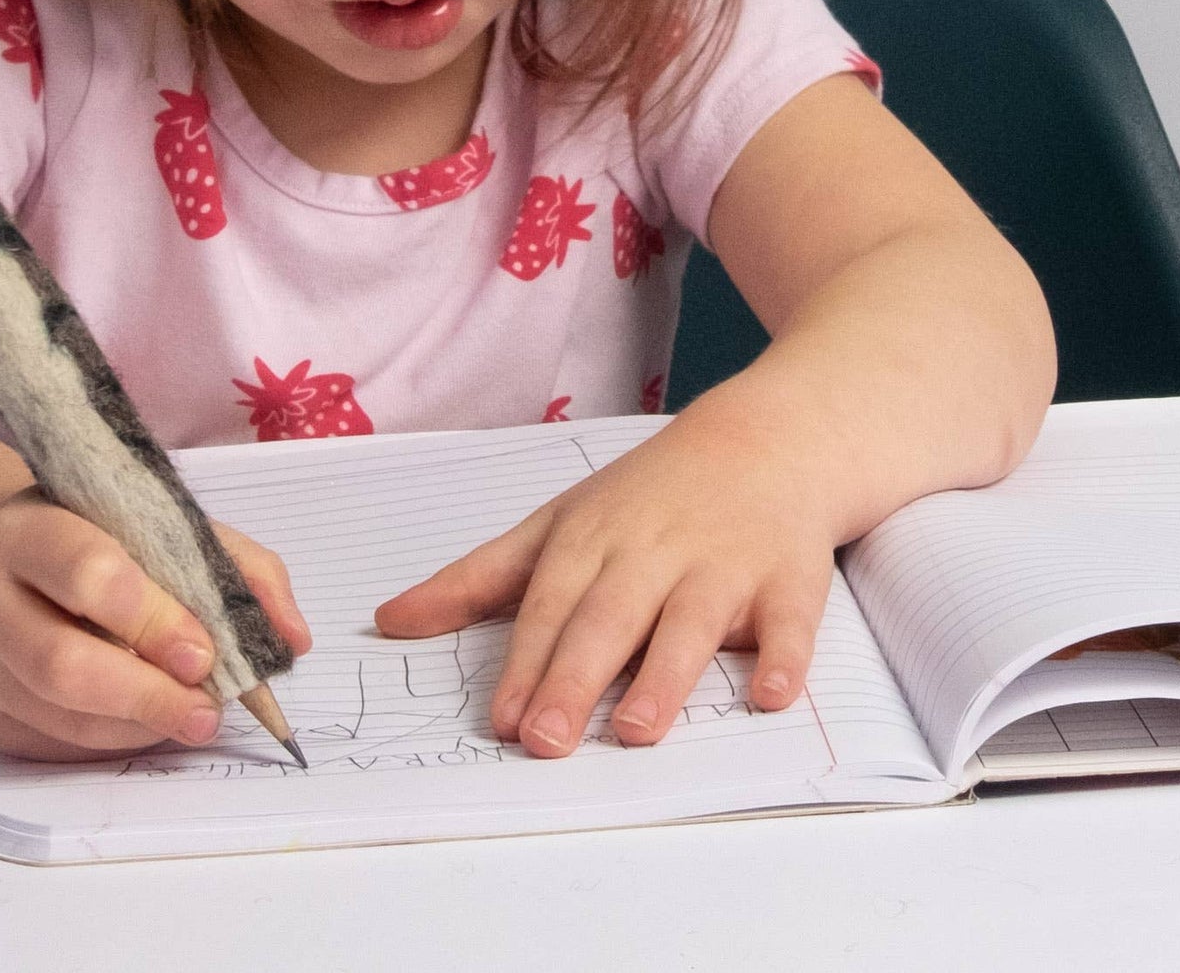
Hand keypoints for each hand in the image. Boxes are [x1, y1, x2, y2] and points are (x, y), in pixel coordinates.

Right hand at [0, 494, 310, 760]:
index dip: (151, 618)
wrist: (6, 556)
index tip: (202, 651)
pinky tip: (146, 722)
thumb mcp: (162, 522)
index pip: (87, 574)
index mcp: (27, 529)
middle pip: (62, 664)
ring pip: (59, 716)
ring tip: (192, 717)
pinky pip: (53, 746)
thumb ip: (237, 567)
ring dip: (138, 726)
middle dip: (146, 694)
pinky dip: (112, 741)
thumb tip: (291, 637)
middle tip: (206, 709)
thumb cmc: (100, 533)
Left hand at [372, 411, 836, 757]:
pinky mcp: (789, 578)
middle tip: (546, 740)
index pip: (550, 605)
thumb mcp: (557, 523)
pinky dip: (783, 658)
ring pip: (691, 622)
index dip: (525, 662)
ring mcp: (724, 564)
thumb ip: (477, 579)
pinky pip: (790, 622)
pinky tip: (770, 695)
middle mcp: (653, 552)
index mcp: (592, 539)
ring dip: (665, 675)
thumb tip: (389, 621)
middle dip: (575, 677)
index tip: (501, 719)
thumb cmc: (647, 496)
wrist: (764, 439)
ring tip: (636, 731)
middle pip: (609, 618)